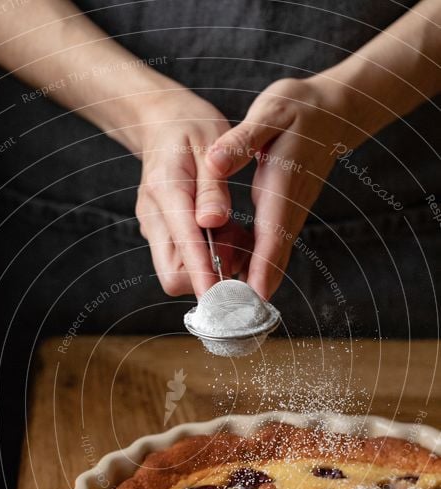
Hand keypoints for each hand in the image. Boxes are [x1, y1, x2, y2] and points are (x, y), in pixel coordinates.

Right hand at [136, 91, 252, 295]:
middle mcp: (154, 217)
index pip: (183, 249)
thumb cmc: (190, 127)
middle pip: (174, 275)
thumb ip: (213, 187)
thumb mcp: (209, 143)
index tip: (222, 300)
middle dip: (208, 276)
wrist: (160, 119)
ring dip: (211, 265)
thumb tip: (213, 222)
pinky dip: (208, 255)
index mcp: (166, 191)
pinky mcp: (161, 233)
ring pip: (179, 272)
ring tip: (234, 232)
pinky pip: (184, 259)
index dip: (204, 277)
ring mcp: (155, 228)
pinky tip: (224, 230)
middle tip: (237, 248)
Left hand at [205, 76, 355, 298]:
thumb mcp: (269, 113)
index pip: (272, 237)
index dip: (262, 270)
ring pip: (272, 259)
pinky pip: (269, 248)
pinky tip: (234, 279)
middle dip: (255, 292)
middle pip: (274, 260)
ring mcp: (289, 216)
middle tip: (232, 320)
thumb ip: (243, 140)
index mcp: (282, 188)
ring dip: (253, 284)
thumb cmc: (297, 109)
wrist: (330, 110)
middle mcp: (288, 209)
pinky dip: (255, 267)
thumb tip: (216, 163)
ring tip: (226, 308)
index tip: (251, 299)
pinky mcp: (285, 216)